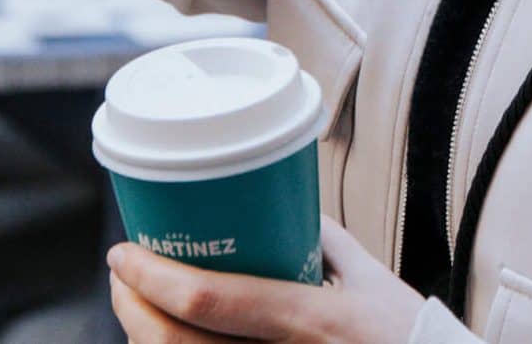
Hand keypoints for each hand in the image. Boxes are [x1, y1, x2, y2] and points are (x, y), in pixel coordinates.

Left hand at [108, 218, 424, 343]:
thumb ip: (324, 240)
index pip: (207, 301)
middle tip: (125, 273)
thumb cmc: (407, 333)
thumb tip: (281, 201)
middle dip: (131, 306)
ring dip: (143, 335)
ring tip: (139, 303)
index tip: (124, 250)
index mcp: (308, 321)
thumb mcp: (372, 278)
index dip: (152, 276)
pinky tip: (167, 336)